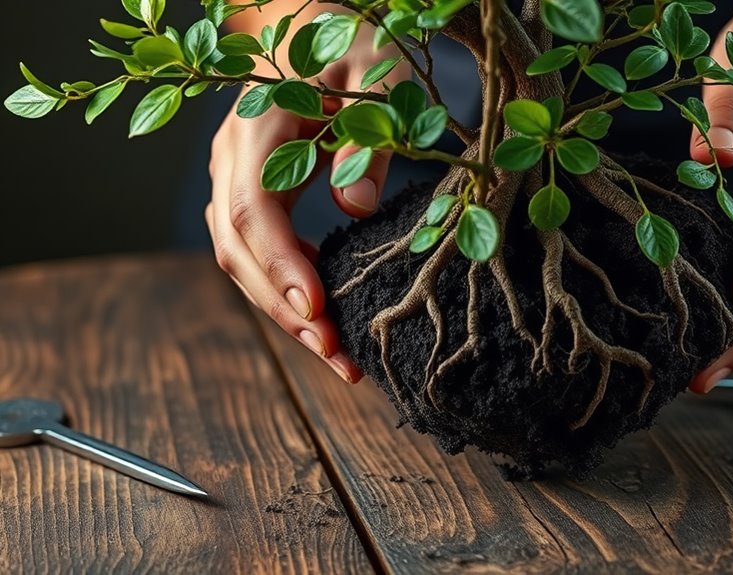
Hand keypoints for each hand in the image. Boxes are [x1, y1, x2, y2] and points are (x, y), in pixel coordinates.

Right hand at [206, 26, 406, 382]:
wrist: (312, 24)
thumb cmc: (352, 42)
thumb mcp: (376, 74)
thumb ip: (369, 136)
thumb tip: (357, 208)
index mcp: (257, 124)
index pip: (251, 208)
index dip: (281, 265)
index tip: (317, 311)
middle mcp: (232, 156)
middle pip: (237, 248)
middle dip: (283, 308)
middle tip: (337, 357)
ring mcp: (233, 176)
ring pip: (240, 258)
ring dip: (282, 312)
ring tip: (337, 356)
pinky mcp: (249, 192)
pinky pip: (255, 251)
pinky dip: (285, 289)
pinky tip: (325, 316)